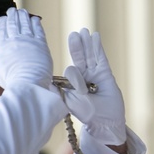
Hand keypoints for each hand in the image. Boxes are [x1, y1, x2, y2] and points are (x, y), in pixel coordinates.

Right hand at [0, 7, 53, 88]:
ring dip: (23, 16)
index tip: (3, 18)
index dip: (2, 21)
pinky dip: (36, 22)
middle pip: (13, 23)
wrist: (28, 83)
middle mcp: (15, 40)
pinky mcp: (41, 44)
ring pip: (25, 23)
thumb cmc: (13, 81)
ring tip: (23, 12)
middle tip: (13, 10)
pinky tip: (35, 19)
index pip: (2, 28)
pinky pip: (38, 29)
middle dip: (12, 14)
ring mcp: (28, 41)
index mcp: (3, 46)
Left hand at [62, 29, 125, 144]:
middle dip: (76, 46)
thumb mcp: (70, 102)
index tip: (83, 90)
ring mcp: (95, 74)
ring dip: (87, 44)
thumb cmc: (87, 115)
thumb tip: (48, 81)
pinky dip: (98, 48)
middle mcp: (83, 76)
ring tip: (84, 31)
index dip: (76, 78)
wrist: (106, 122)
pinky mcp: (106, 74)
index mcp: (72, 83)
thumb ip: (61, 91)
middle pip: (79, 58)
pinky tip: (95, 36)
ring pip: (90, 56)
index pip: (71, 72)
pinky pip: (101, 58)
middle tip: (74, 34)